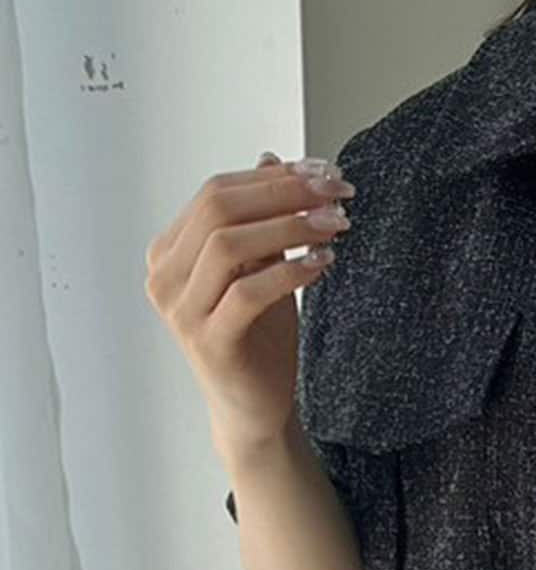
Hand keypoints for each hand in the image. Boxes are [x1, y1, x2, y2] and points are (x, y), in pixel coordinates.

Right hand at [143, 151, 356, 464]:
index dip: (272, 177)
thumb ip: (261, 221)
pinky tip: (323, 263)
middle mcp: (165, 277)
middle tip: (336, 192)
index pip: (216, 192)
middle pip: (219, 208)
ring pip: (229, 244)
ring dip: (289, 227)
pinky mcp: (208, 341)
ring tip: (336, 225)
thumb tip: (273, 158)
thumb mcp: (262, 270)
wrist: (254, 411)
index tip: (324, 172)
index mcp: (171, 252)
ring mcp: (181, 310)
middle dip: (284, 193)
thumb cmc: (258, 341)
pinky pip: (247, 291)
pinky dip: (289, 271)